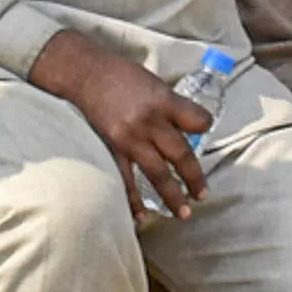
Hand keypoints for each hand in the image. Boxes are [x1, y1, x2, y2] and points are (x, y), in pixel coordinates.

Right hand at [29, 30, 208, 219]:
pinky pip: (125, 179)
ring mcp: (130, 138)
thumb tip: (188, 127)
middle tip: (203, 195)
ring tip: (184, 213)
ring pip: (158, 173)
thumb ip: (171, 105)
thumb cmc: (122, 74)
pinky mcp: (113, 148)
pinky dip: (133, 200)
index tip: (205, 131)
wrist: (85, 74)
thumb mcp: (154, 82)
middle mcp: (150, 122)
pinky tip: (142, 217)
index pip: (197, 119)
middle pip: (181, 154)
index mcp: (164, 101)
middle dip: (194, 177)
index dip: (205, 125)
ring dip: (172, 195)